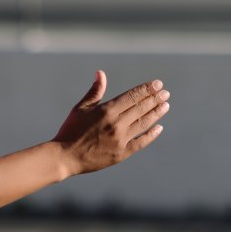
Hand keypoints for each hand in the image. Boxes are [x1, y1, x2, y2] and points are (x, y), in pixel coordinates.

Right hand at [52, 70, 169, 176]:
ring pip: (143, 123)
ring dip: (156, 113)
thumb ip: (95, 91)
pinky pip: (141, 142)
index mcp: (106, 111)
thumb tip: (100, 73)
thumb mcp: (80, 108)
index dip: (146, 89)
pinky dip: (151, 135)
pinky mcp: (122, 154)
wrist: (65, 157)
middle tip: (165, 93)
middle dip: (154, 99)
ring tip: (166, 105)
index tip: (157, 84)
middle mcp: (116, 124)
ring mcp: (120, 140)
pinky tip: (159, 128)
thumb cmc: (70, 130)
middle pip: (141, 108)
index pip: (132, 96)